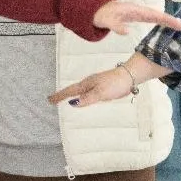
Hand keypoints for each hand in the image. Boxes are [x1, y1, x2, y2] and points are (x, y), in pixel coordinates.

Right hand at [49, 55, 170, 106]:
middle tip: (52, 100)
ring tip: (63, 99)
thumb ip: (87, 98)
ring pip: (81, 91)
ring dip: (71, 95)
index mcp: (87, 84)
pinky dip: (83, 96)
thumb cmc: (116, 83)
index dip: (59, 96)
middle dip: (62, 95)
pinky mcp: (104, 87)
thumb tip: (73, 103)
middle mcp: (90, 83)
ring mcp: (96, 84)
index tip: (50, 100)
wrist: (131, 76)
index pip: (69, 91)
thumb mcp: (100, 93)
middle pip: (73, 91)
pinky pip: (89, 93)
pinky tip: (84, 98)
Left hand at [92, 0, 180, 34]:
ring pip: (156, 17)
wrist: (93, 10)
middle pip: (159, 15)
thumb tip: (128, 32)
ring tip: (179, 27)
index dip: (169, 20)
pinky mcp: (136, 17)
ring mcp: (138, 14)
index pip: (156, 15)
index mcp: (136, 10)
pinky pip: (151, 20)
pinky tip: (165, 28)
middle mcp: (139, 11)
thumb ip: (117, 26)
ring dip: (167, 22)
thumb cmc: (101, 15)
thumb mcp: (107, 21)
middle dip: (172, 21)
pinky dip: (160, 23)